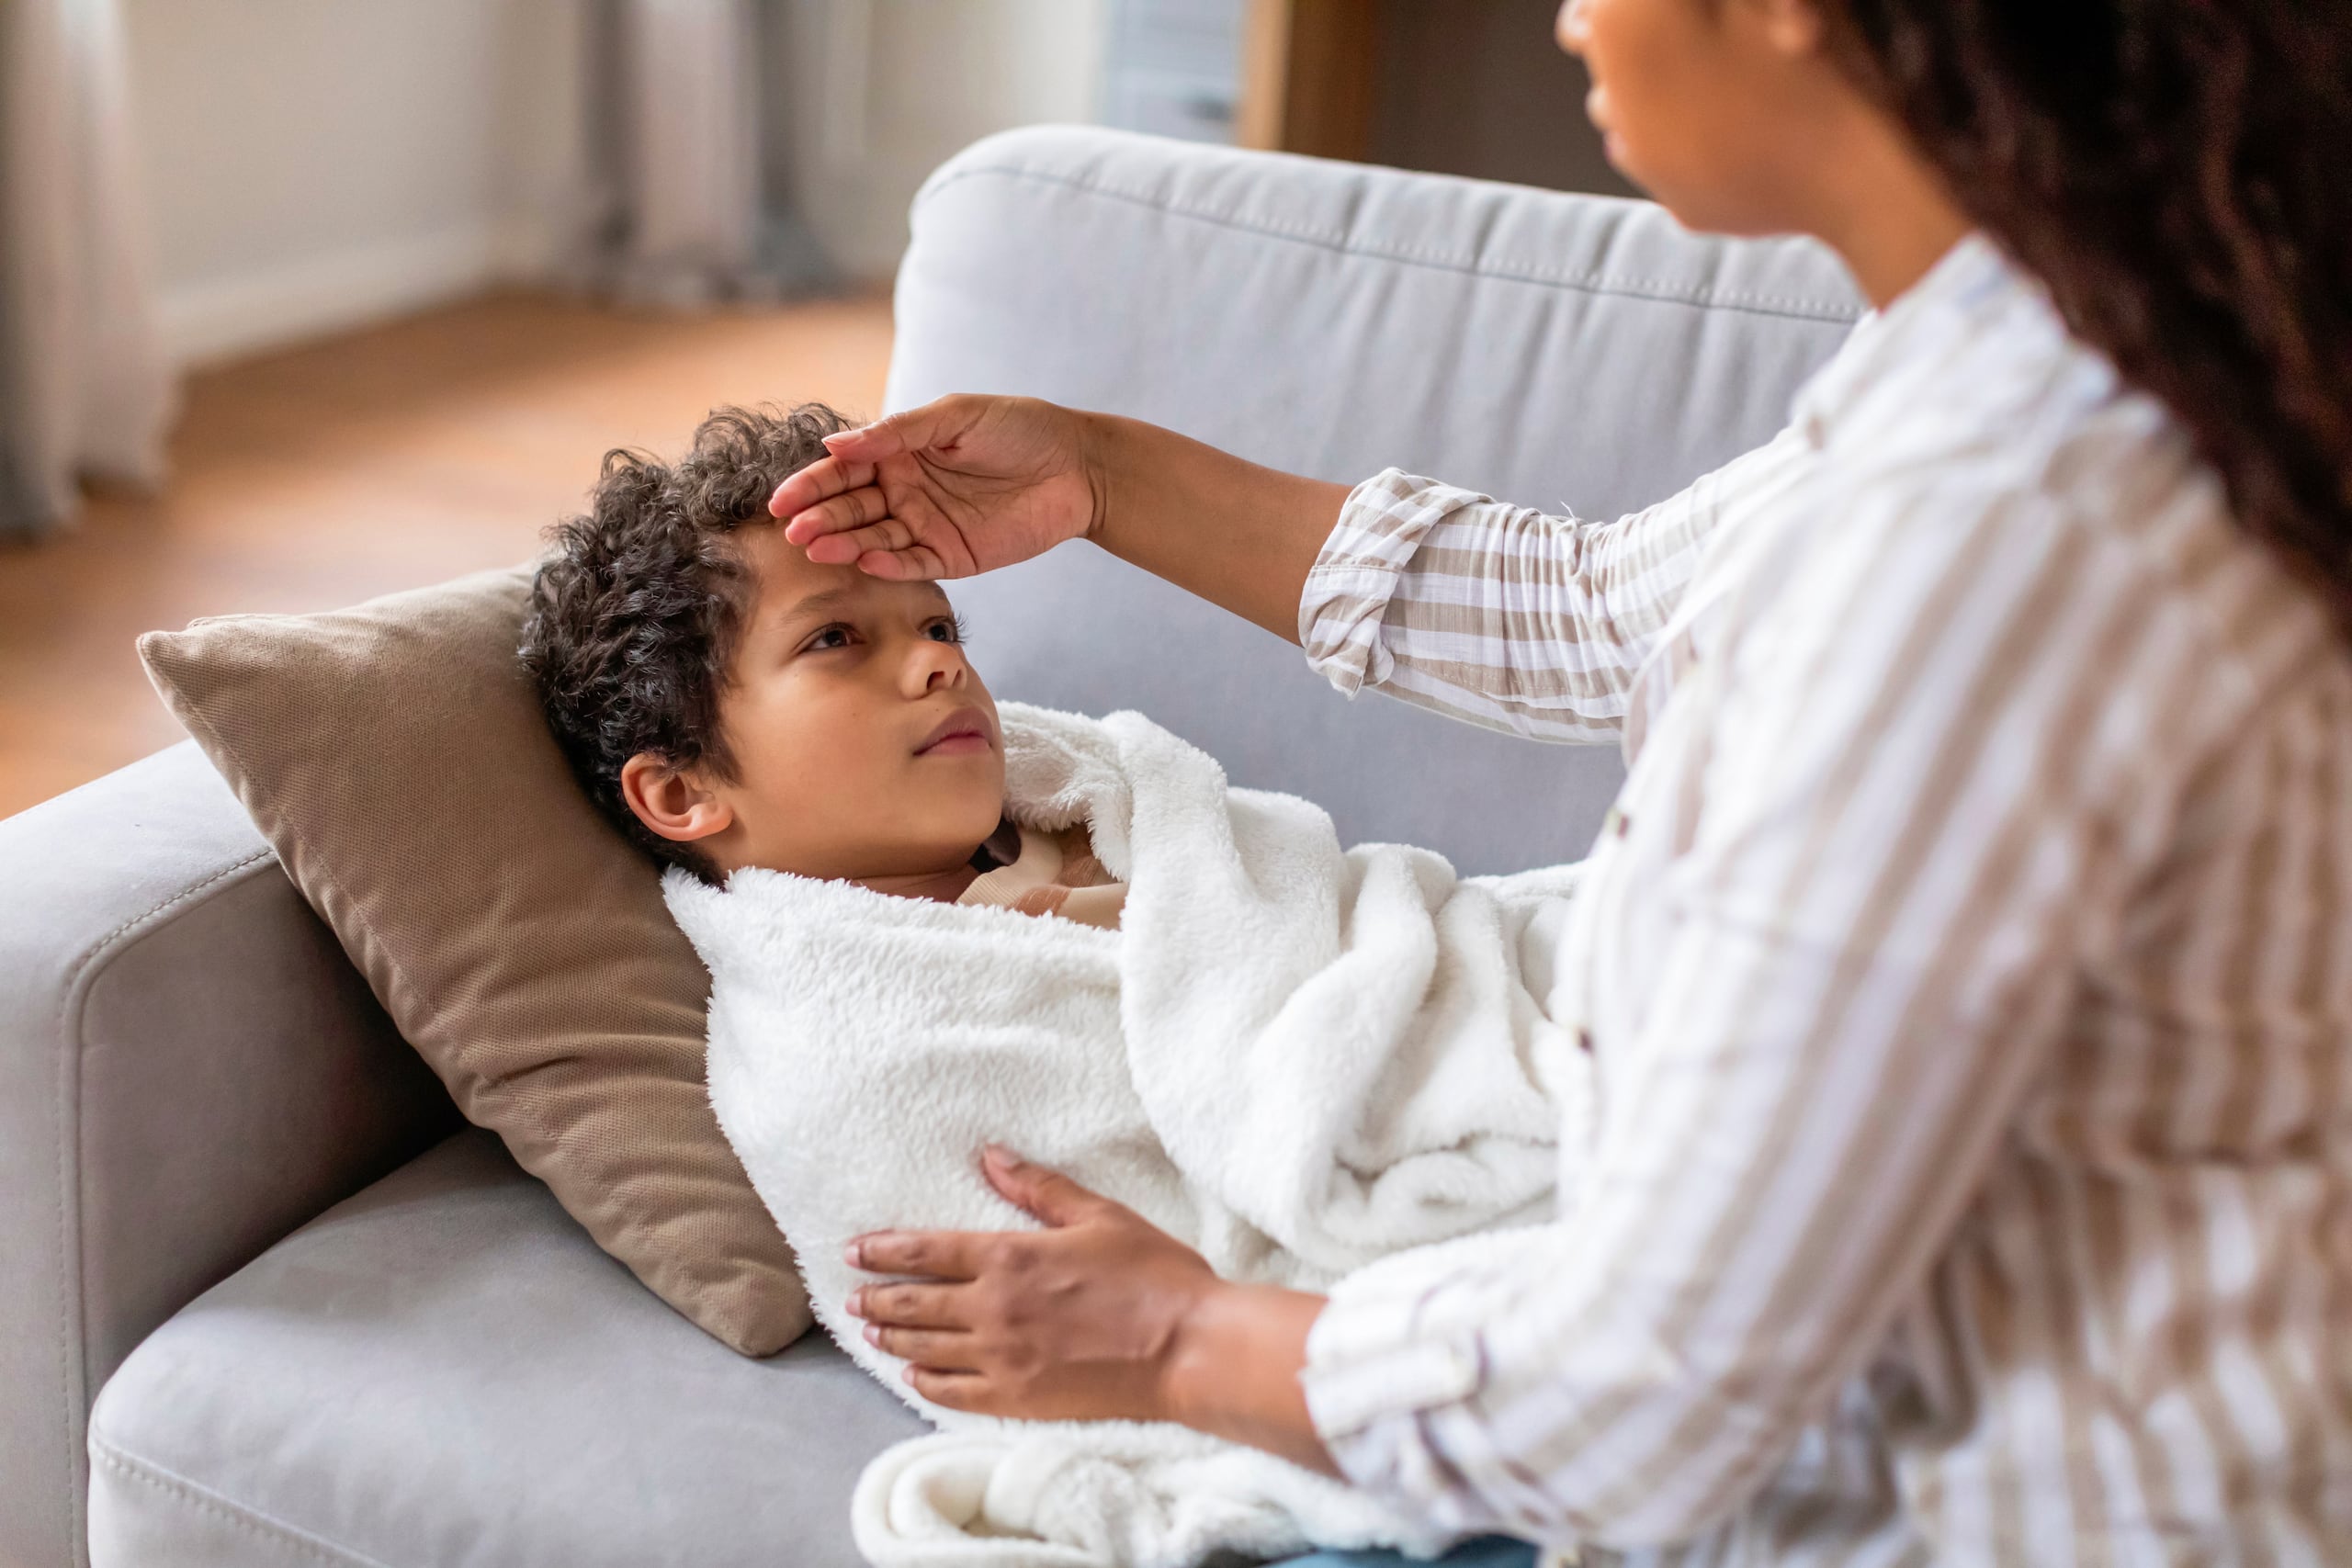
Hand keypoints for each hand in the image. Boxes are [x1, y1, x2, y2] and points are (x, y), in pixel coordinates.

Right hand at [769, 395, 1102, 580]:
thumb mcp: (956, 416)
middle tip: (793, 531)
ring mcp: (927, 526)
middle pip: (852, 508)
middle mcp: (906, 491)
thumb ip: (896, 433)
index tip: (781, 500)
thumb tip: (835, 445)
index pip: (845, 470)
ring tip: (817, 548)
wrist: (1079, 465)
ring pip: (875, 539)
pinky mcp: (953, 556)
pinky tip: (866, 562)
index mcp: (900, 453)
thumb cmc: (1020, 427)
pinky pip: (914, 565)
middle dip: (820, 518)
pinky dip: (890, 566)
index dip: (812, 484)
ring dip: (845, 544)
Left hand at [843, 1145, 1222, 1421]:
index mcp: (1009, 1257)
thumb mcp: (1099, 1215)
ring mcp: (1001, 1358)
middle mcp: (992, 1309)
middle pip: (915, 1302)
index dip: (884, 1250)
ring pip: (925, 1346)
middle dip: (878, 1296)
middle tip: (851, 1296)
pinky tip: (913, 1374)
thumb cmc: (1152, 1275)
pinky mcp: (1016, 1399)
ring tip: (871, 1329)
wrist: (1186, 1347)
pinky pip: (952, 1392)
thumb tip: (991, 1156)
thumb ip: (1039, 1188)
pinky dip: (925, 1381)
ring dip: (892, 1335)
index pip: (926, 1251)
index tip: (855, 1251)